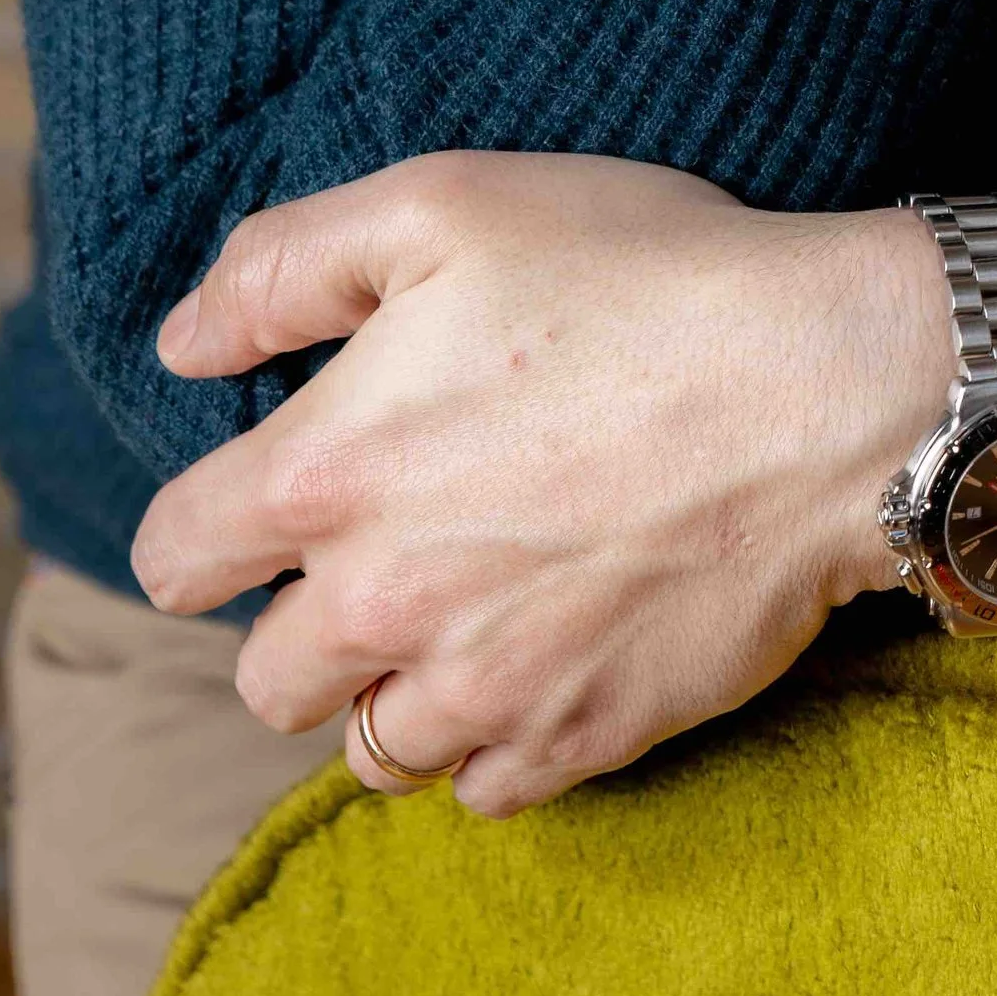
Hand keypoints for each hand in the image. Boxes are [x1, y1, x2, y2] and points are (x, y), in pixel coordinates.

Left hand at [130, 154, 952, 817]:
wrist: (821, 385)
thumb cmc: (642, 274)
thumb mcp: (447, 204)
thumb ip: (283, 268)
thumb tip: (182, 344)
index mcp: (326, 474)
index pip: (175, 559)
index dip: (209, 526)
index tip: (273, 497)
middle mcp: (380, 606)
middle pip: (263, 680)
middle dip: (305, 620)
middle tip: (393, 547)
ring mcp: (482, 687)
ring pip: (368, 749)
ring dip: (394, 688)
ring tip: (469, 606)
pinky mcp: (579, 736)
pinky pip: (481, 790)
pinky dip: (493, 738)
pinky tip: (541, 651)